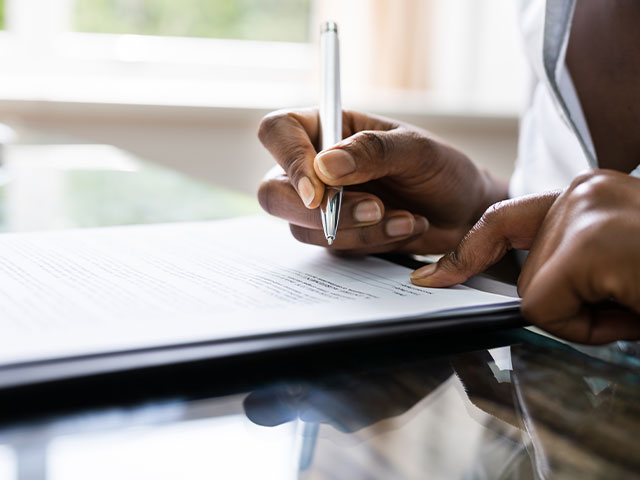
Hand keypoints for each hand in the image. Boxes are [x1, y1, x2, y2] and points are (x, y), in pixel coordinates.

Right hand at [257, 108, 506, 253]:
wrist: (464, 212)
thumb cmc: (442, 170)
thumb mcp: (417, 150)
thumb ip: (372, 152)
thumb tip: (324, 166)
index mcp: (328, 128)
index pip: (279, 133)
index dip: (289, 160)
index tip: (320, 191)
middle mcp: (315, 166)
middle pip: (274, 192)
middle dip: (318, 211)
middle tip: (374, 208)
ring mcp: (322, 205)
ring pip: (303, 228)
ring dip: (357, 229)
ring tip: (405, 217)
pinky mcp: (335, 235)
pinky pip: (332, 248)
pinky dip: (371, 242)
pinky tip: (404, 228)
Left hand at [411, 170, 639, 343]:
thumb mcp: (617, 264)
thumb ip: (571, 266)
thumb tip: (535, 302)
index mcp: (586, 196)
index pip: (502, 221)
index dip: (466, 254)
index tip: (432, 278)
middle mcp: (580, 194)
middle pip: (522, 274)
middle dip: (566, 305)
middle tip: (624, 300)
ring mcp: (581, 213)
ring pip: (531, 296)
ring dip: (582, 319)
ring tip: (634, 301)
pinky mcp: (587, 244)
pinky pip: (545, 310)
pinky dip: (586, 328)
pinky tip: (631, 306)